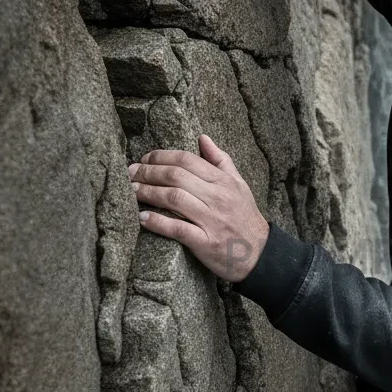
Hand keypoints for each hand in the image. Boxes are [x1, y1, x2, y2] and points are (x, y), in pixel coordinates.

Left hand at [129, 134, 269, 283]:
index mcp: (224, 182)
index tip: (144, 159)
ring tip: (132, 191)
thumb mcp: (239, 185)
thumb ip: (221, 161)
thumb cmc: (245, 218)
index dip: (161, 157)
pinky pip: (177, 229)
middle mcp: (218, 198)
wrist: (261, 253)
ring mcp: (212, 220)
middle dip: (148, 173)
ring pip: (174, 199)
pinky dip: (157, 222)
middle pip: (176, 177)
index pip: (187, 160)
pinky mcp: (206, 243)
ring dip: (148, 193)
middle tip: (130, 174)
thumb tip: (203, 138)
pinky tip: (142, 217)